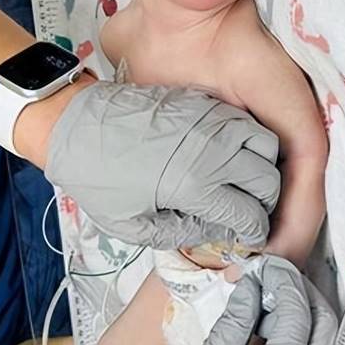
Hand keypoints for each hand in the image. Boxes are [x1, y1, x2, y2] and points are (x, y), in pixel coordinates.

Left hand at [44, 82, 279, 250]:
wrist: (76, 126)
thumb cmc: (99, 178)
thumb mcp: (136, 226)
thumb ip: (184, 234)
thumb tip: (217, 233)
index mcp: (195, 186)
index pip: (250, 215)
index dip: (254, 233)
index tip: (250, 239)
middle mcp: (212, 151)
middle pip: (268, 182)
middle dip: (264, 204)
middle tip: (248, 213)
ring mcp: (212, 123)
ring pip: (267, 148)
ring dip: (263, 170)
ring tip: (244, 184)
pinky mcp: (205, 105)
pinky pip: (245, 124)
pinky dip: (249, 143)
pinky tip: (230, 158)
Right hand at [161, 256, 336, 344]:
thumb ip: (234, 324)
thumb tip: (252, 285)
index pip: (297, 316)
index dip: (283, 284)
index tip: (264, 266)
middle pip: (325, 324)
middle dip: (303, 292)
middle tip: (275, 275)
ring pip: (328, 340)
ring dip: (309, 311)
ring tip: (276, 295)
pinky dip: (308, 333)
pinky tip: (281, 324)